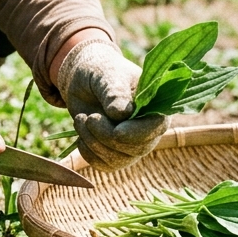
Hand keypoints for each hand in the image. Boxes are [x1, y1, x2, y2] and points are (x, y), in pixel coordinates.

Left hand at [56, 39, 168, 170]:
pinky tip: (81, 133)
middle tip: (88, 118)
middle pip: (136, 148)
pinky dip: (88, 152)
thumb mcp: (106, 75)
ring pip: (118, 160)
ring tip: (81, 119)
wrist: (84, 79)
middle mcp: (148, 129)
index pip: (156, 127)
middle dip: (107, 136)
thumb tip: (122, 114)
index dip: (136, 134)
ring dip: (94, 143)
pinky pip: (104, 165)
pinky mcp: (114, 153)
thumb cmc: (100, 71)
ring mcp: (132, 144)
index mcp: (155, 105)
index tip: (116, 131)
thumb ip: (114, 92)